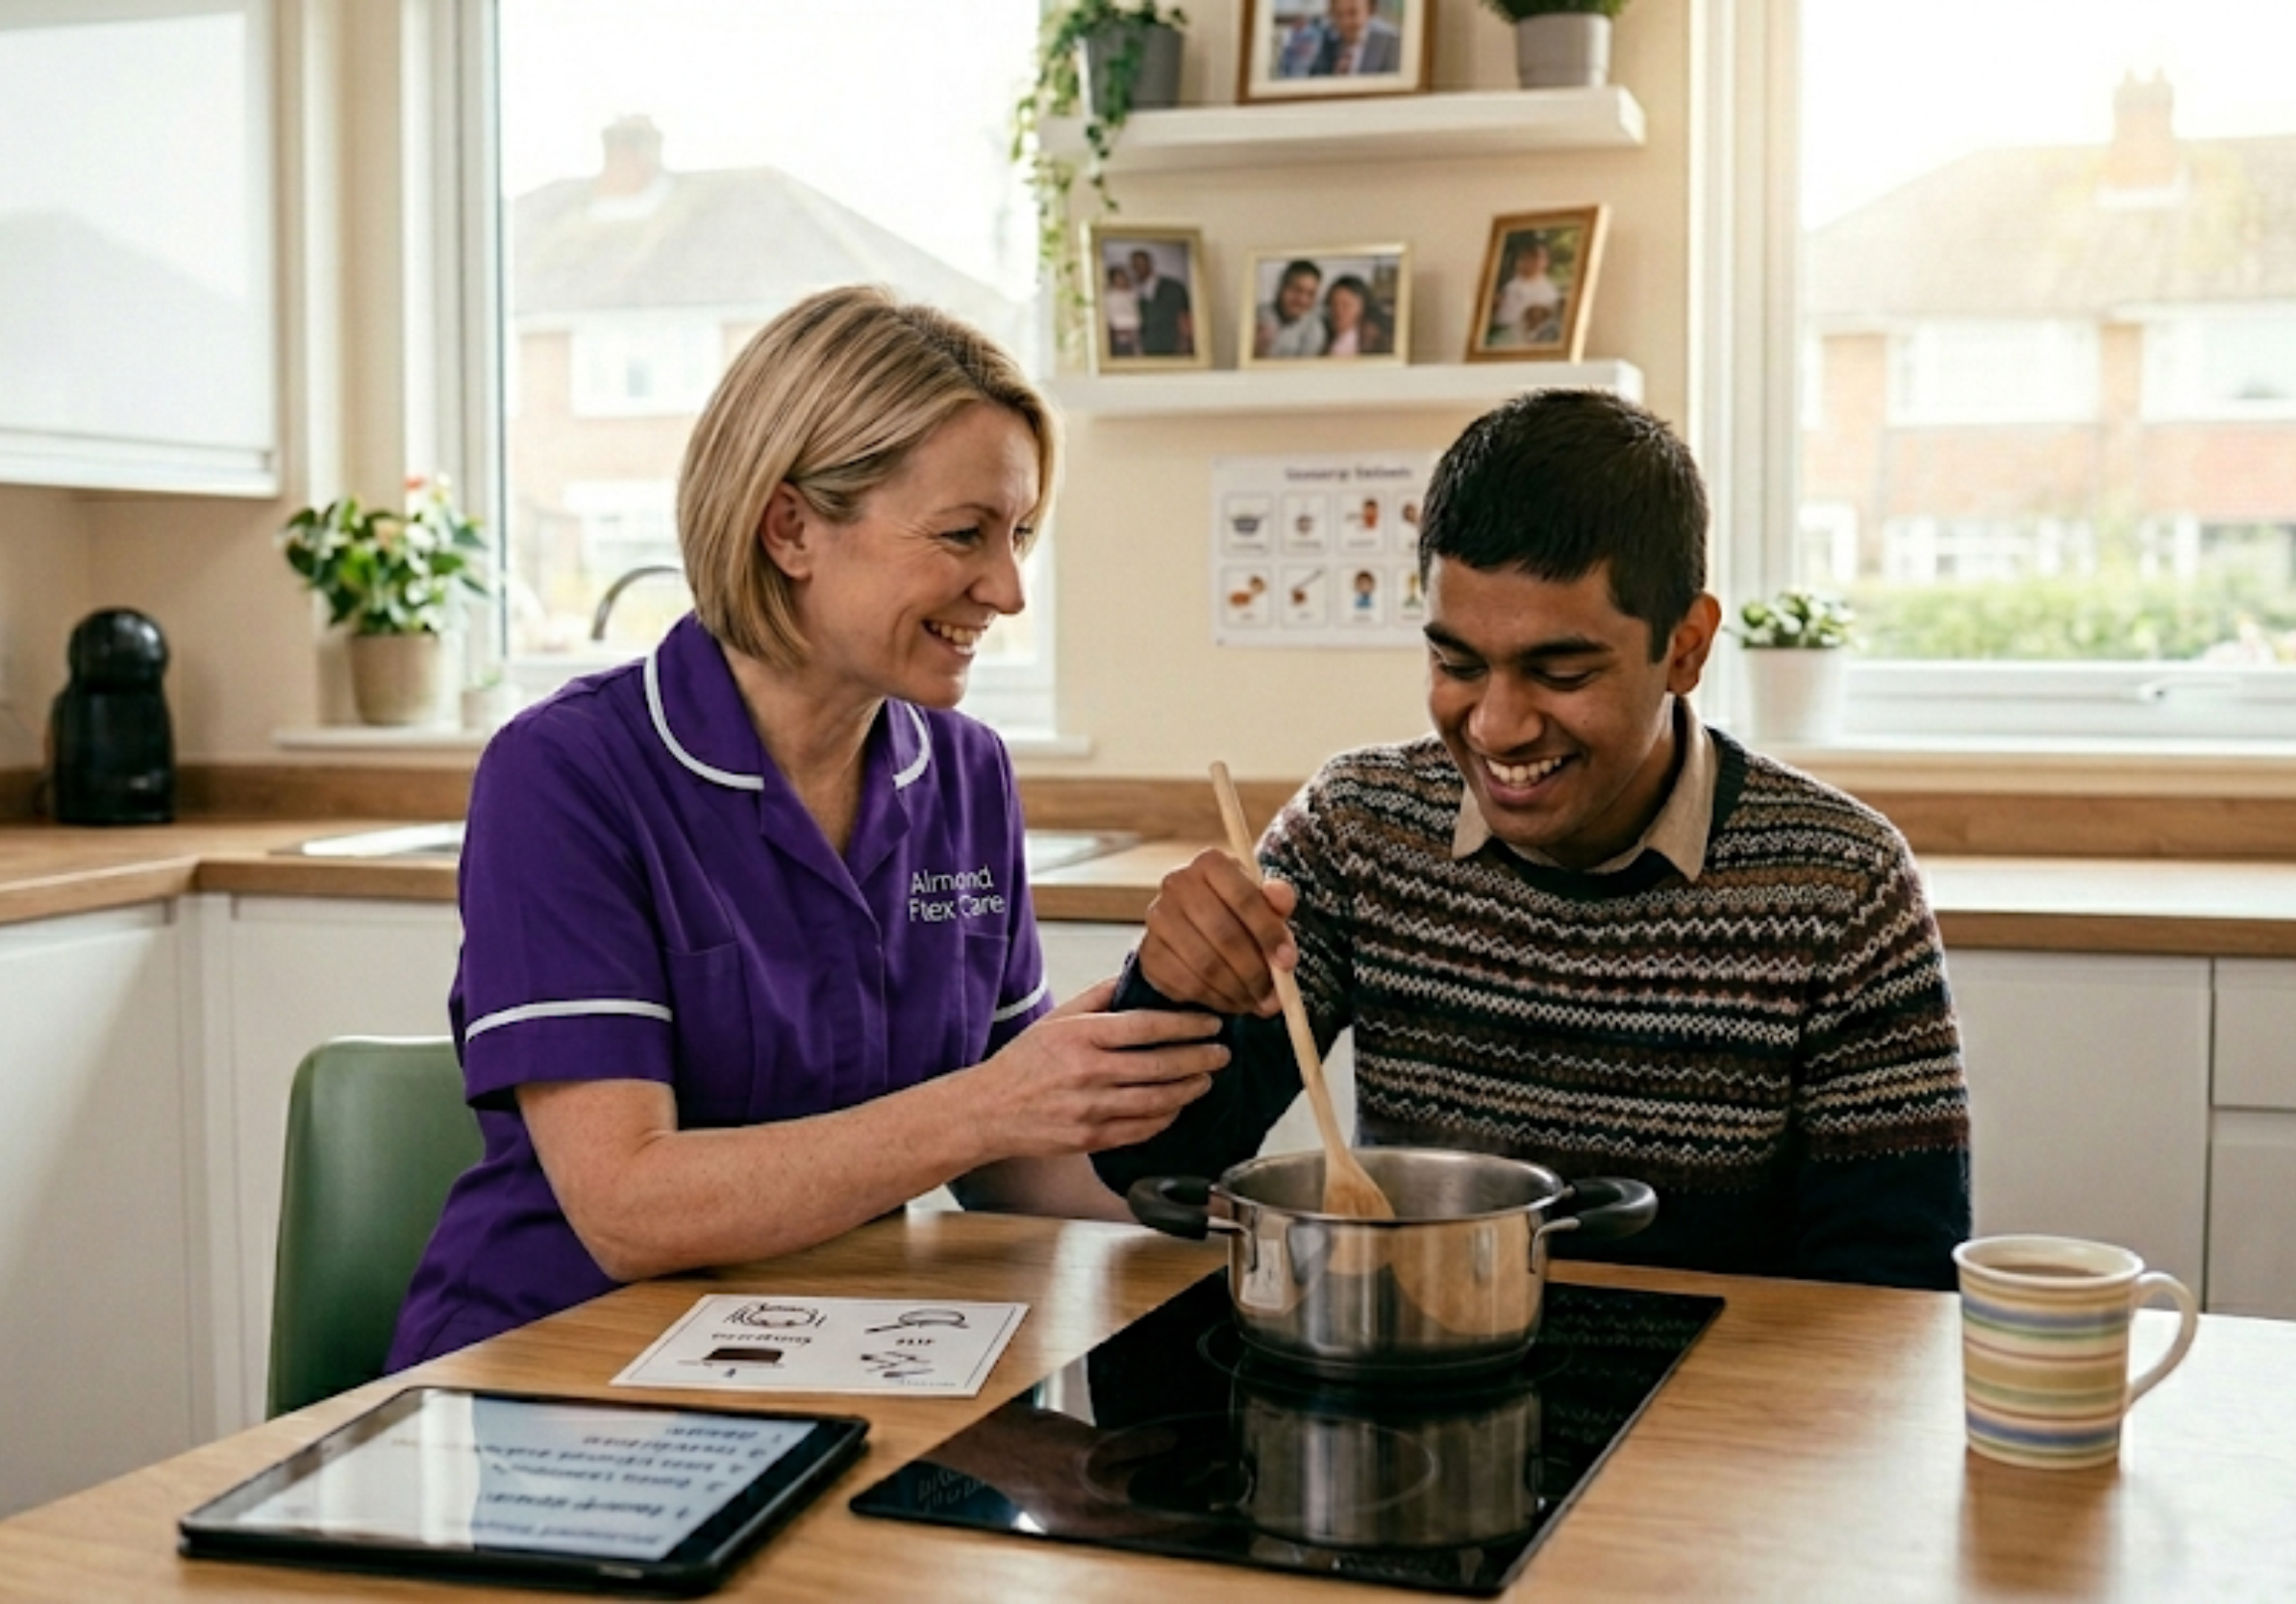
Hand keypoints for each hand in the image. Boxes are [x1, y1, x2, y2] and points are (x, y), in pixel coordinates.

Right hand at [971, 978, 1227, 1156]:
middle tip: (1221, 1052)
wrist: (988, 1110)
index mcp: (1080, 1036)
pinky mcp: (1091, 1138)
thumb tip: (1139, 974)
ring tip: (1206, 1077)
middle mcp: (1087, 1072)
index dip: (1187, 1025)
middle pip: (1160, 1065)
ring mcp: (1090, 1108)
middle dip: (1200, 1058)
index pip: (1147, 1026)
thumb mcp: (1057, 1017)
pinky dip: (1167, 1116)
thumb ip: (1100, 996)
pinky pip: (1143, 1129)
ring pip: (1158, 1100)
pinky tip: (1178, 1104)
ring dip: (1190, 1088)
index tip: (1211, 1022)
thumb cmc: (1023, 1062)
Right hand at [1136, 847, 1299, 1016]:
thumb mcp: (1265, 901)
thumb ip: (1278, 898)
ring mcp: (1157, 918)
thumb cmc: (1240, 912)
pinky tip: (1232, 1000)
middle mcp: (1177, 884)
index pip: (1244, 897)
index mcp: (1210, 862)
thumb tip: (1280, 897)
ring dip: (1238, 990)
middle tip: (1274, 996)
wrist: (1199, 928)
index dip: (1269, 933)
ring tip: (1256, 1000)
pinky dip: (1215, 999)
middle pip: (1224, 935)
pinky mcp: (1148, 953)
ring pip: (1206, 964)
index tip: (1288, 962)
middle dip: (1255, 971)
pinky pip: (1186, 984)